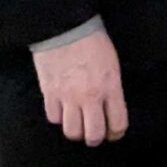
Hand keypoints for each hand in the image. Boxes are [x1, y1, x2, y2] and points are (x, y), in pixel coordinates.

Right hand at [34, 28, 127, 145]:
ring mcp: (67, 97)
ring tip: (78, 125)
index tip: (114, 133)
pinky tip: (62, 111)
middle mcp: (90, 97)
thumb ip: (112, 88)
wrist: (64, 28)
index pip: (117, 123)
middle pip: (93, 135)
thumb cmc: (93, 41)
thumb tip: (110, 106)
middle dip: (95, 138)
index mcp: (111, 88)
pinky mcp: (49, 94)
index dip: (116, 133)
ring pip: (72, 131)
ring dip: (76, 131)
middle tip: (94, 135)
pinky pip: (53, 118)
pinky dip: (58, 117)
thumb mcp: (113, 65)